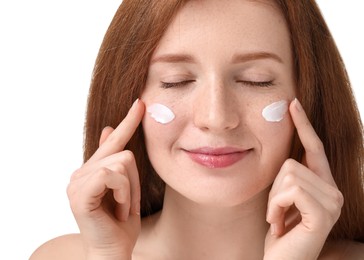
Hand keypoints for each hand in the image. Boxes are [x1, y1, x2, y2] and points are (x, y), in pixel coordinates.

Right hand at [67, 99, 144, 258]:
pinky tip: (116, 209)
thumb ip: (117, 162)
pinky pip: (113, 175)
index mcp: (92, 171)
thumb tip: (108, 129)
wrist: (113, 252)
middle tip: (125, 205)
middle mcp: (81, 173)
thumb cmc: (120, 224)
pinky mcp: (80, 193)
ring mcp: (77, 182)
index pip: (113, 141)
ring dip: (130, 191)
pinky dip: (124, 194)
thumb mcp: (126, 189)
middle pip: (123, 152)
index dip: (127, 122)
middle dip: (134, 182)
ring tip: (120, 209)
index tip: (140, 104)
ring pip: (122, 163)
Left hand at [264, 99, 343, 259]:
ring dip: (273, 200)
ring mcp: (332, 201)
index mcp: (323, 184)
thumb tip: (281, 149)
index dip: (303, 124)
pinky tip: (279, 225)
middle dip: (274, 189)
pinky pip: (290, 190)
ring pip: (288, 174)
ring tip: (278, 220)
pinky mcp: (323, 213)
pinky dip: (275, 207)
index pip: (314, 147)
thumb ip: (288, 176)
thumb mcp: (281, 198)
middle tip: (276, 212)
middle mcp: (333, 190)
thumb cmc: (279, 231)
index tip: (292, 103)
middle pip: (291, 163)